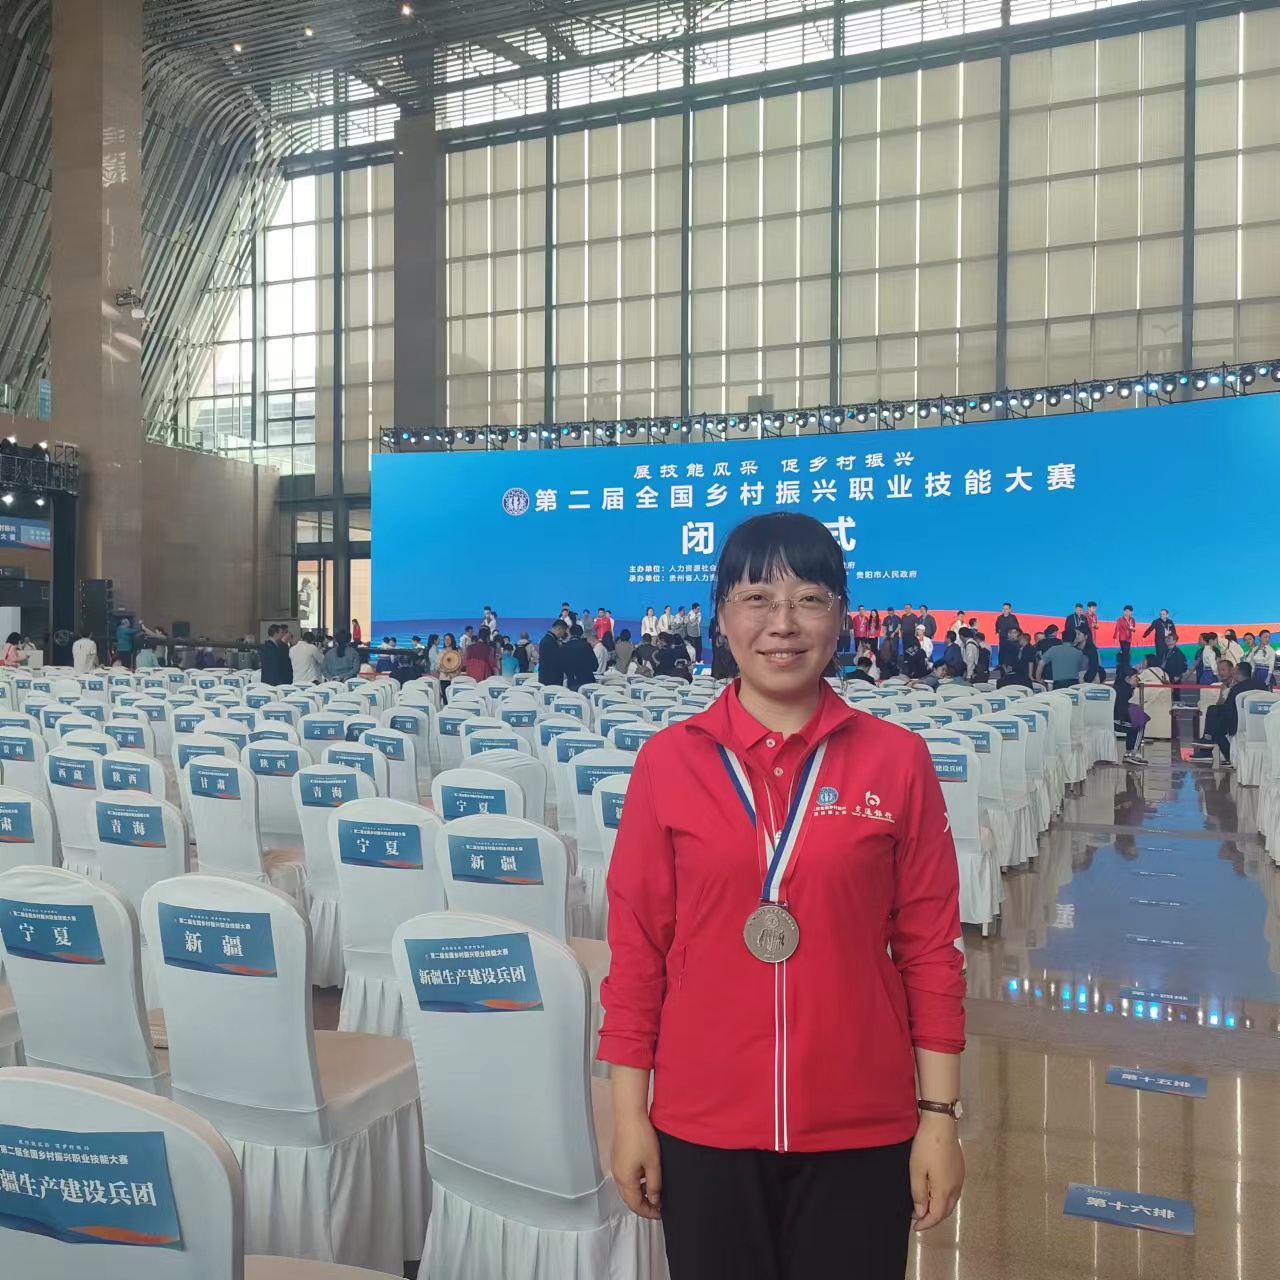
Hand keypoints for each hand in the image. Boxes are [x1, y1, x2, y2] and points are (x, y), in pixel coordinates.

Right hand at [611, 1113, 661, 1219]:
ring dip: (639, 1194)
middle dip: (642, 1205)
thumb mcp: (653, 1164)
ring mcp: (616, 1167)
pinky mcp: (617, 1158)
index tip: (660, 1214)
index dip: (648, 1212)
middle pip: (628, 1199)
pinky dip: (635, 1184)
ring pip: (626, 1189)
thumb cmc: (642, 1138)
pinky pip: (625, 1178)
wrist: (629, 1116)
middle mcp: (617, 1176)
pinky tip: (645, 1177)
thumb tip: (653, 1201)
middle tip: (657, 1207)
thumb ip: (654, 1185)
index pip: (635, 1205)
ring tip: (653, 1192)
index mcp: (625, 1180)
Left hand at [910, 1112, 963, 1230]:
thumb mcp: (916, 1170)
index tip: (915, 1226)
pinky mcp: (960, 1169)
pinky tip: (936, 1194)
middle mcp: (956, 1187)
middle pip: (946, 1211)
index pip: (937, 1215)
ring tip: (925, 1209)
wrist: (941, 1124)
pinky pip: (953, 1192)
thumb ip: (919, 1193)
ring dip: (939, 1209)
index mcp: (944, 1190)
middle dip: (933, 1218)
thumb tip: (921, 1213)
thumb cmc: (926, 1146)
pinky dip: (944, 1199)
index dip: (925, 1223)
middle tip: (919, 1220)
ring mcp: (960, 1178)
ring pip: (951, 1202)